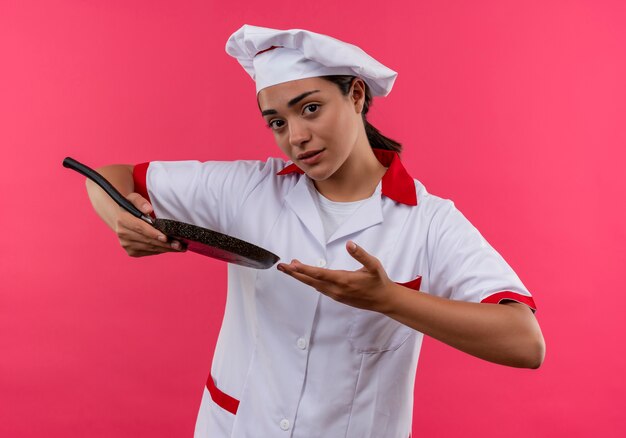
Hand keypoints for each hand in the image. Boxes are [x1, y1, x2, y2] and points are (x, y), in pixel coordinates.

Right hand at [114, 193, 183, 256]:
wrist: (120, 218)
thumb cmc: (130, 206)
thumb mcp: (133, 198)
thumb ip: (140, 202)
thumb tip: (148, 209)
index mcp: (123, 220)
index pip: (140, 228)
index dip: (153, 233)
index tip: (165, 237)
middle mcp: (123, 234)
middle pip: (147, 240)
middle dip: (165, 244)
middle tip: (180, 244)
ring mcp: (127, 245)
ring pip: (150, 248)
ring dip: (166, 249)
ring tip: (180, 247)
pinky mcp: (132, 252)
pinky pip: (149, 252)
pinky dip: (161, 250)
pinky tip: (171, 248)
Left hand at [277, 241, 394, 312]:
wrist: (384, 300)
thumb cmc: (379, 281)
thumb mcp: (373, 265)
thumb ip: (360, 255)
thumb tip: (350, 244)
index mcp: (344, 280)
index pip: (320, 274)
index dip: (305, 269)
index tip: (292, 265)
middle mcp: (336, 289)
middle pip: (311, 281)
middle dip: (295, 273)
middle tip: (281, 266)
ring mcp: (335, 294)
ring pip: (313, 285)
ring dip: (300, 277)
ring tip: (289, 268)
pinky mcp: (337, 297)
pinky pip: (319, 288)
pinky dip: (309, 281)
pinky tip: (305, 276)